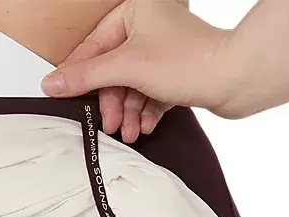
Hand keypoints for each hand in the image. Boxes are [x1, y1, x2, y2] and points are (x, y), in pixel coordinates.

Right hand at [40, 0, 233, 141]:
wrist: (236, 79)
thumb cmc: (191, 60)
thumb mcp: (126, 67)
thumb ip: (85, 76)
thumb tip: (52, 82)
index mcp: (134, 10)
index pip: (93, 47)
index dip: (78, 76)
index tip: (61, 96)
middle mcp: (148, 26)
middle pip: (112, 71)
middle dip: (112, 102)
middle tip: (109, 124)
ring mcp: (162, 51)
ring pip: (131, 86)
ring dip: (128, 112)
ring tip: (129, 132)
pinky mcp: (175, 73)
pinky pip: (149, 94)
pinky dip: (145, 112)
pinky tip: (145, 126)